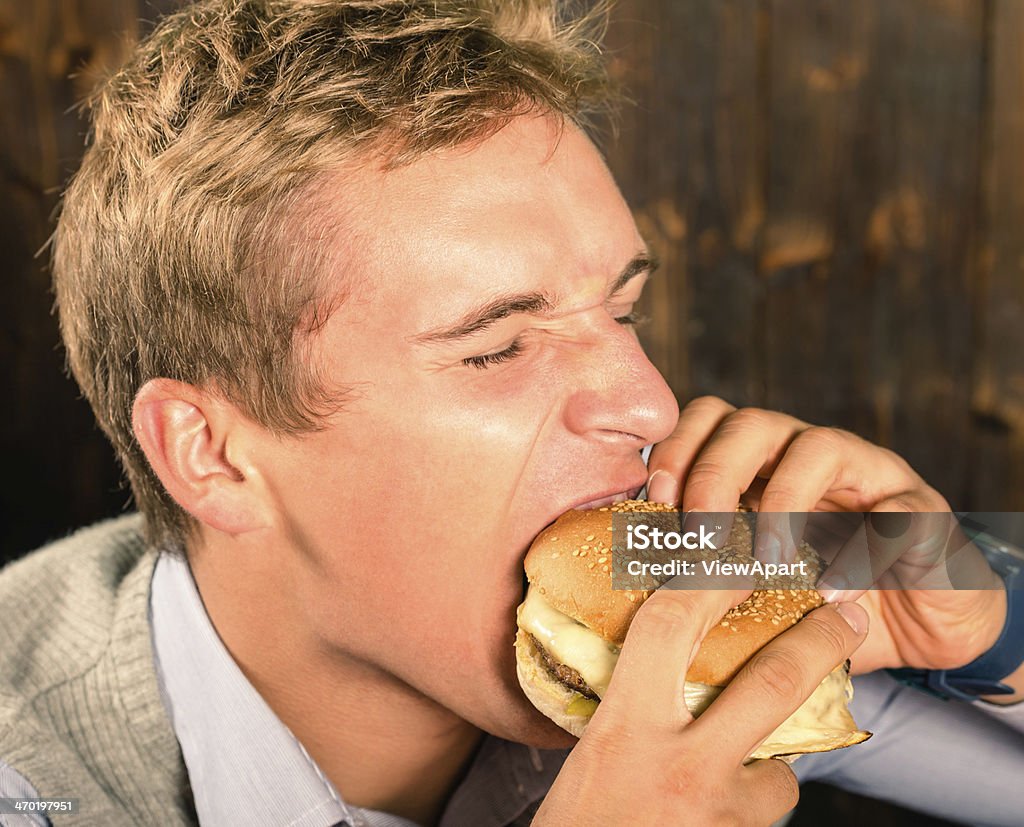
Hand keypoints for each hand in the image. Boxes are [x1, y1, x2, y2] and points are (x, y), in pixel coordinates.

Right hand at [533, 586, 866, 825]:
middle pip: (771, 683)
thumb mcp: (589, 760)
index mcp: (625, 729)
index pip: (671, 627)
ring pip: (781, 767)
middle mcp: (681, 764)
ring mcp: (721, 810)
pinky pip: (766, 811)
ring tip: (744, 764)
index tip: (735, 559)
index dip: (708, 581)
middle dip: (819, 640)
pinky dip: (755, 801)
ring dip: (772, 759)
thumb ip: (627, 716)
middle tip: (846, 612)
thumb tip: (651, 679)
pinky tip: (726, 808)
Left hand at [644, 396, 1006, 675]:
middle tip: (701, 537)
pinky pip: (893, 514)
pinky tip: (833, 592)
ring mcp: (868, 475)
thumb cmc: (821, 597)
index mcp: (761, 463)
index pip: (709, 421)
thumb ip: (709, 570)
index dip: (676, 450)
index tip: (654, 502)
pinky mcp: (922, 511)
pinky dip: (860, 552)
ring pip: (818, 447)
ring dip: (783, 504)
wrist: (921, 621)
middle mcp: (809, 454)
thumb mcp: (756, 584)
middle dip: (714, 475)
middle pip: (752, 425)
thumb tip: (633, 585)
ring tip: (767, 564)